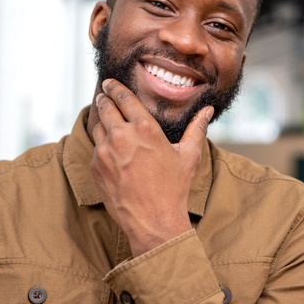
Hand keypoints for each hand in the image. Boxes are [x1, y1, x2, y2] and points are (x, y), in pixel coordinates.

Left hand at [91, 79, 213, 256]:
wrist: (154, 221)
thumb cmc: (174, 188)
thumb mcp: (189, 156)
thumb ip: (197, 129)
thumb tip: (207, 110)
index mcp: (145, 128)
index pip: (124, 97)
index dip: (115, 87)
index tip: (109, 82)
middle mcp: (122, 136)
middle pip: (105, 107)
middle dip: (104, 99)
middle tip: (104, 95)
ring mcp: (105, 152)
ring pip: (97, 127)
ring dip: (101, 121)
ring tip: (106, 120)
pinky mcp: (96, 168)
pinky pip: (96, 149)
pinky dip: (101, 145)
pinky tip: (109, 149)